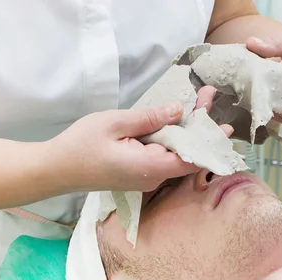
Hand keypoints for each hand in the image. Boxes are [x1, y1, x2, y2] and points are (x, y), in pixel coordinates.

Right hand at [51, 86, 231, 192]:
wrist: (57, 169)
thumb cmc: (81, 145)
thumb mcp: (115, 123)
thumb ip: (149, 118)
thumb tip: (178, 110)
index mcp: (150, 167)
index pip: (191, 160)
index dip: (209, 142)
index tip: (224, 124)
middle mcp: (153, 178)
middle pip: (187, 156)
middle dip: (200, 128)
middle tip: (208, 98)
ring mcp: (147, 178)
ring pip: (176, 156)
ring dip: (187, 131)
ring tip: (198, 103)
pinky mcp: (140, 174)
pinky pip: (164, 157)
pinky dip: (172, 139)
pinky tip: (175, 120)